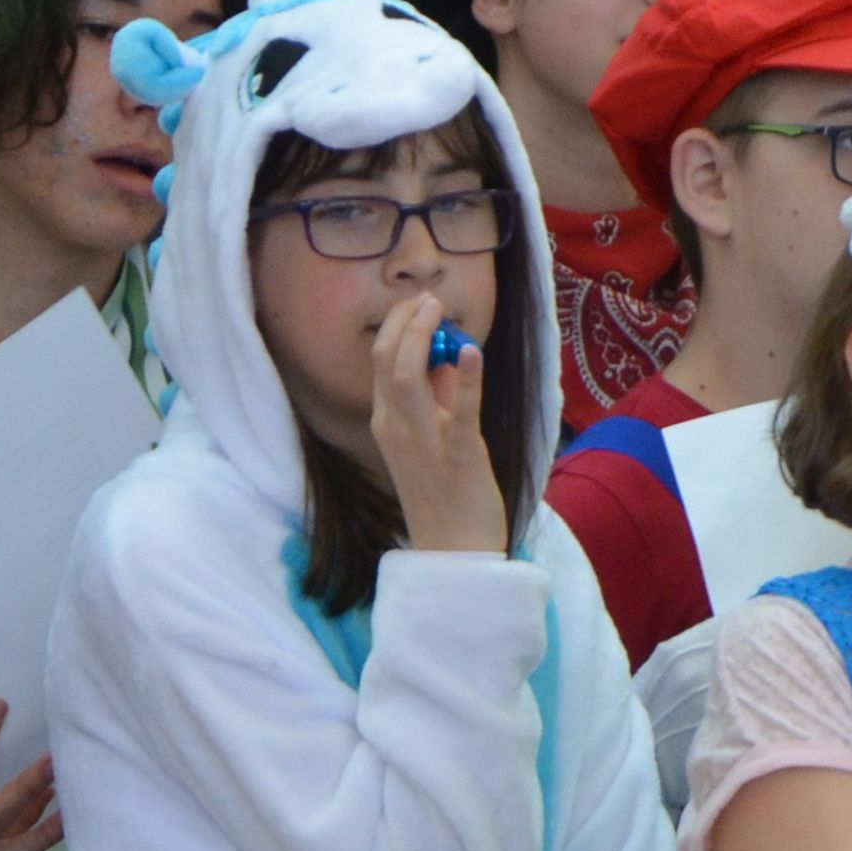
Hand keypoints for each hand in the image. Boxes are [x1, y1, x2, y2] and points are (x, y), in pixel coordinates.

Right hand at [375, 294, 508, 558]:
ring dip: (422, 338)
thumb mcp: (434, 437)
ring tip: (437, 309)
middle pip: (386, 361)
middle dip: (405, 322)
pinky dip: (464, 380)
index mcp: (387, 422)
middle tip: (429, 299)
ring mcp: (422, 443)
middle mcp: (395, 428)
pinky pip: (458, 412)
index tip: (420, 304)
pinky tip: (471, 353)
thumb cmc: (446, 493)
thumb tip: (448, 354)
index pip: (380, 360)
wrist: (455, 551)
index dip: (399, 325)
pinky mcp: (457, 457)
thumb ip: (438, 396)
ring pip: (406, 379)